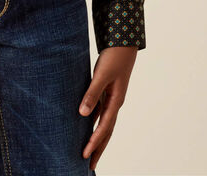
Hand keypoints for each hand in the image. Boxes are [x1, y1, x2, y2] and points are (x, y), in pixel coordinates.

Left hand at [78, 45, 137, 169]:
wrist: (123, 42)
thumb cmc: (114, 57)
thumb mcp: (102, 75)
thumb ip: (92, 93)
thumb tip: (82, 114)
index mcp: (115, 101)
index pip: (104, 128)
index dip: (94, 142)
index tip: (85, 156)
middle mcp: (114, 102)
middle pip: (106, 131)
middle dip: (98, 148)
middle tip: (89, 165)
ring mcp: (112, 97)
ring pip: (103, 122)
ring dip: (96, 137)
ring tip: (88, 150)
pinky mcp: (107, 89)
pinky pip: (100, 110)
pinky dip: (94, 120)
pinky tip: (85, 124)